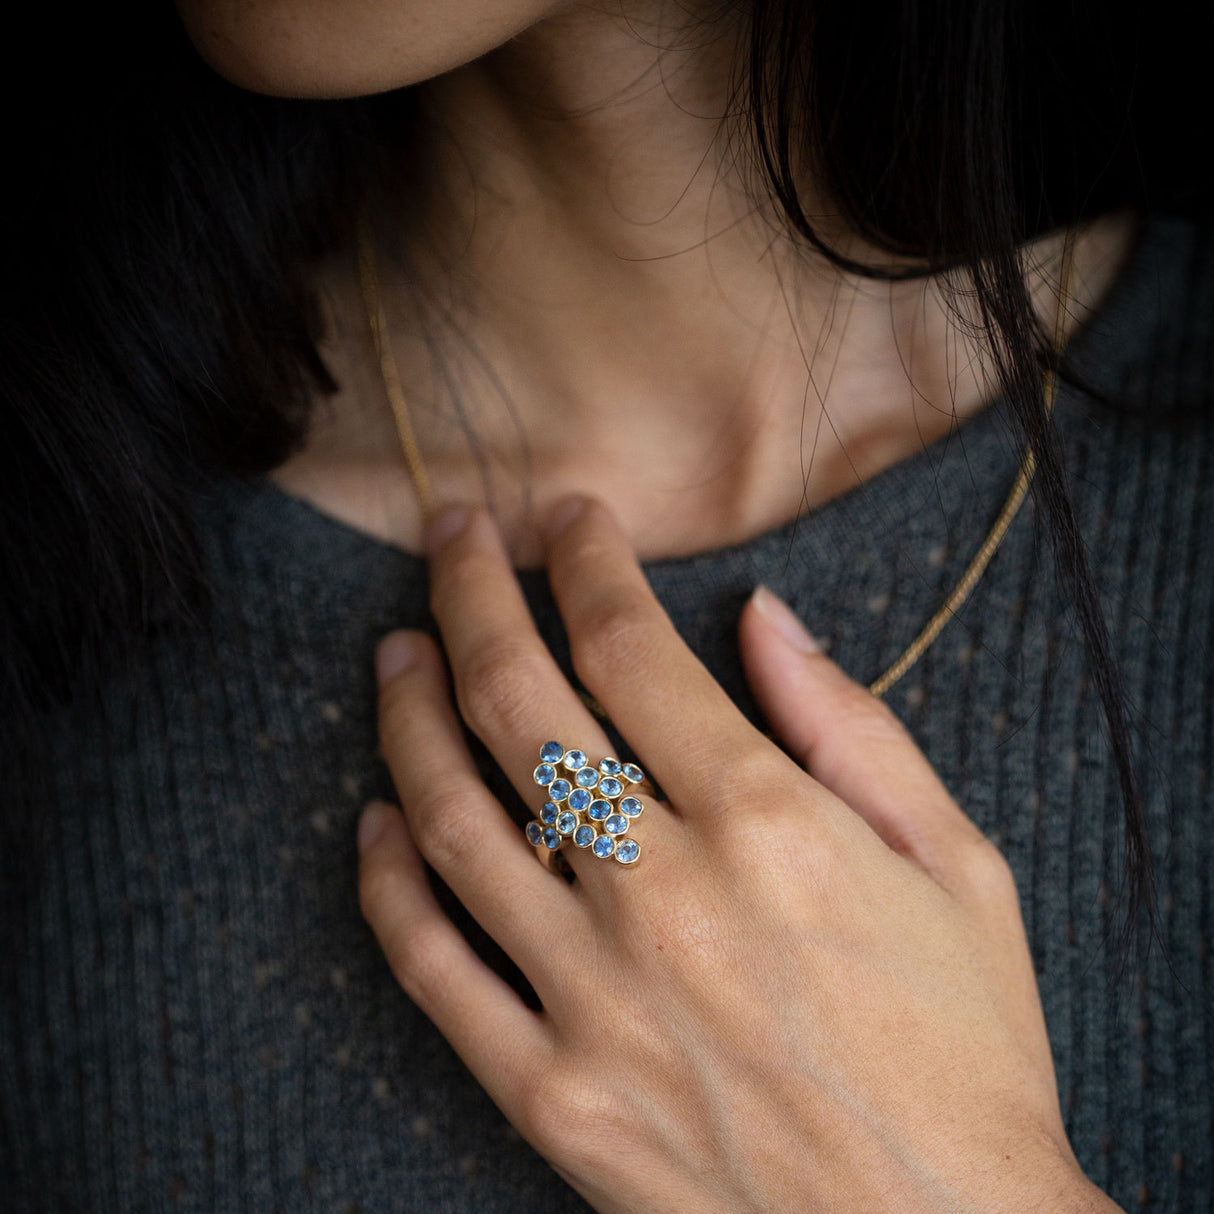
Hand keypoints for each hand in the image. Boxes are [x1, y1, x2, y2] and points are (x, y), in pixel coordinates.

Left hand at [357, 497, 1120, 1213]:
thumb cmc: (966, 1053)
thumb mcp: (957, 868)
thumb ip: (853, 729)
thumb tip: (767, 620)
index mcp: (768, 825)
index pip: (633, 646)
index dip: (589, 562)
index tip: (570, 521)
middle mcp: (663, 895)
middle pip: (521, 701)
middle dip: (473, 593)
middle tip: (452, 537)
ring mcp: (592, 998)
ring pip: (451, 815)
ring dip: (409, 712)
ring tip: (398, 652)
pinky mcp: (550, 1092)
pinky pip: (431, 964)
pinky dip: (386, 879)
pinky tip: (373, 818)